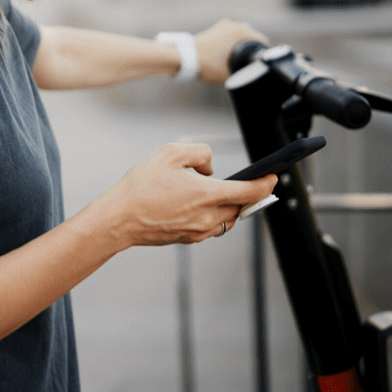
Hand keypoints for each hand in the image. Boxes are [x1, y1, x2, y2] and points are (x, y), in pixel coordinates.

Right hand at [101, 142, 277, 246]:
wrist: (119, 218)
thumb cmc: (141, 186)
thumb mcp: (170, 153)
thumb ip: (199, 153)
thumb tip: (210, 168)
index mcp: (206, 195)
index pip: (249, 192)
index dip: (265, 183)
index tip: (272, 177)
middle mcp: (207, 217)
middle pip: (241, 207)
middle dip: (249, 195)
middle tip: (251, 183)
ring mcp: (198, 231)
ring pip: (227, 219)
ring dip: (231, 206)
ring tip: (224, 193)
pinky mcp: (188, 239)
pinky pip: (211, 227)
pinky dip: (214, 216)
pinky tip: (201, 205)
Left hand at [194, 19, 268, 84]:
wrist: (184, 57)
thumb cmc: (207, 65)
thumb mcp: (230, 74)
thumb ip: (244, 74)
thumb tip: (251, 77)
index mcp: (242, 31)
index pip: (262, 40)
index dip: (263, 53)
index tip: (261, 62)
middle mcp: (235, 24)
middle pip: (252, 37)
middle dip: (252, 48)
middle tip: (250, 62)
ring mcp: (224, 25)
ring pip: (240, 35)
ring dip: (242, 45)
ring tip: (240, 59)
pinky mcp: (215, 29)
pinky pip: (230, 36)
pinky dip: (232, 43)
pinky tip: (229, 54)